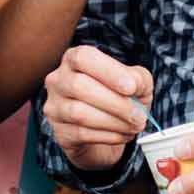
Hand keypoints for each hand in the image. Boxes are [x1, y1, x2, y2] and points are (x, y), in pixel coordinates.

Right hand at [42, 42, 152, 171]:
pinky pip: (81, 134)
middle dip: (115, 103)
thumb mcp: (136, 83)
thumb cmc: (119, 99)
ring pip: (78, 112)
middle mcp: (59, 80)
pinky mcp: (59, 132)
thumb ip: (138, 78)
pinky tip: (123, 135)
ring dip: (113, 122)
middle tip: (139, 116)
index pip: (84, 57)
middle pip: (79, 85)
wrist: (106, 131)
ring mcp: (55, 107)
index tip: (131, 88)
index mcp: (75, 59)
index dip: (108, 71)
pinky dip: (108, 136)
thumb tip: (134, 84)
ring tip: (133, 126)